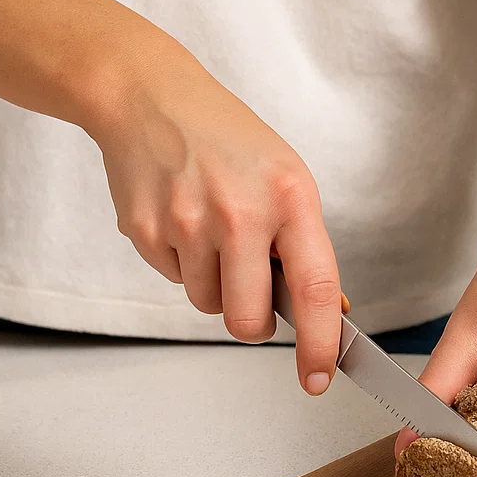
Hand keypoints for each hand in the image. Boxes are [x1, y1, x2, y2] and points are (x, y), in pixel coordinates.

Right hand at [0, 0, 341, 384]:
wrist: (149, 97)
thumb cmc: (227, 139)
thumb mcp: (285, 178)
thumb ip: (304, 244)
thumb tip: (331, 311)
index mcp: (289, 197)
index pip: (315, 288)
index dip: (319, 342)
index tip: (318, 378)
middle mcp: (240, 213)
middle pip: (247, 319)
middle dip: (251, 322)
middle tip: (250, 292)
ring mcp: (187, 223)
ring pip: (206, 305)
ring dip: (213, 285)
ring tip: (210, 230)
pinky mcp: (145, 232)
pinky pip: (174, 280)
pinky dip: (181, 263)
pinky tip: (181, 218)